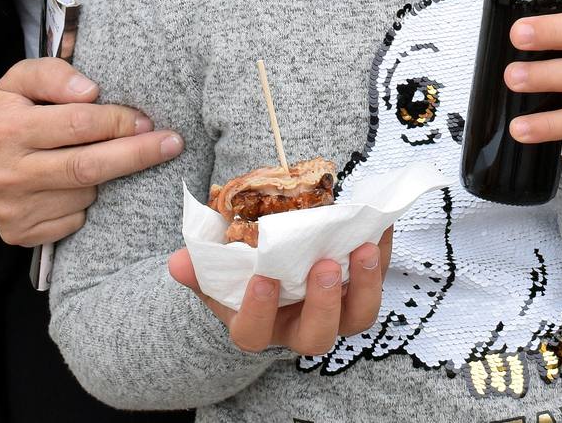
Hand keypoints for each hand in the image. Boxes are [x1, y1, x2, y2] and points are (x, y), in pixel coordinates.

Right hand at [0, 58, 182, 245]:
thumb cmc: (10, 111)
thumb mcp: (22, 79)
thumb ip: (55, 74)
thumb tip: (91, 92)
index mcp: (6, 129)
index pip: (77, 125)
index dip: (117, 121)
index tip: (147, 119)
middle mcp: (7, 173)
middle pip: (87, 167)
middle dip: (135, 154)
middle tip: (171, 143)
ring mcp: (12, 209)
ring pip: (84, 195)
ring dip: (105, 176)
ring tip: (101, 157)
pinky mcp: (19, 234)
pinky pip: (74, 219)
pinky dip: (86, 202)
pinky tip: (79, 185)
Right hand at [168, 229, 392, 354]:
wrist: (274, 269)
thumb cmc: (242, 276)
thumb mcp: (216, 273)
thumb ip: (200, 268)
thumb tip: (178, 262)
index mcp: (257, 326)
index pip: (254, 334)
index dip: (259, 311)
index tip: (263, 279)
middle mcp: (298, 327)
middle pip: (317, 337)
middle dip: (324, 304)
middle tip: (325, 266)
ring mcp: (334, 311)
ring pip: (358, 317)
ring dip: (366, 284)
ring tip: (363, 246)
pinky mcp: (359, 287)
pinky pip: (377, 277)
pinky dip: (382, 251)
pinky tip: (379, 224)